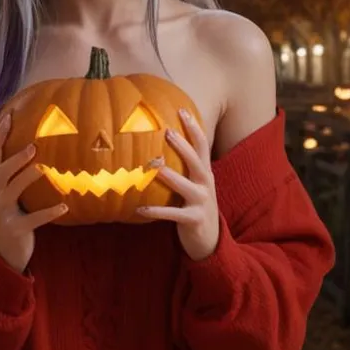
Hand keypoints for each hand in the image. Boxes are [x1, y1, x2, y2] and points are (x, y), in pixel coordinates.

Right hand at [0, 111, 67, 273]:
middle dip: (14, 157)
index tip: (9, 116)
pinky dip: (48, 213)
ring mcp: (1, 213)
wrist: (4, 253)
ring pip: (10, 191)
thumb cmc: (13, 217)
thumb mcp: (9, 194)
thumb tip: (34, 146)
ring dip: (25, 178)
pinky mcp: (14, 229)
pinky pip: (32, 219)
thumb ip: (15, 175)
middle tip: (34, 146)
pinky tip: (64, 207)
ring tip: (42, 168)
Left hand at [136, 108, 220, 260]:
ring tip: (154, 166)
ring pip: (185, 186)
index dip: (194, 128)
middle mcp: (206, 184)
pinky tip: (139, 209)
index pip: (202, 145)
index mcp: (205, 173)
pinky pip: (172, 214)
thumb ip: (183, 167)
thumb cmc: (195, 206)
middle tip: (167, 131)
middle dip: (183, 146)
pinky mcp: (193, 219)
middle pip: (196, 161)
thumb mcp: (194, 184)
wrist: (210, 240)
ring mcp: (201, 202)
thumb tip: (156, 147)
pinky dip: (156, 211)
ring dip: (170, 176)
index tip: (182, 110)